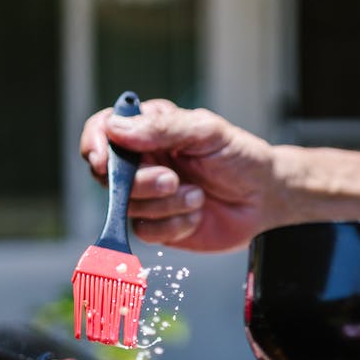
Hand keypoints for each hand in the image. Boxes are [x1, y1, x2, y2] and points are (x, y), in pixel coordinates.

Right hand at [80, 100, 288, 251]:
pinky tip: (197, 215)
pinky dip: (174, 225)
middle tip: (172, 179)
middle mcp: (143, 162)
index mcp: (149, 131)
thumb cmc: (240, 157)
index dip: (95, 143)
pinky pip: (146, 232)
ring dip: (165, 204)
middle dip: (139, 182)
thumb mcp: (206, 131)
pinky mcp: (160, 226)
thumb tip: (115, 128)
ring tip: (198, 195)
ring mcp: (149, 196)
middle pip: (108, 174)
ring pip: (128, 205)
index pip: (102, 129)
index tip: (102, 158)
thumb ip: (162, 128)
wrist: (265, 196)